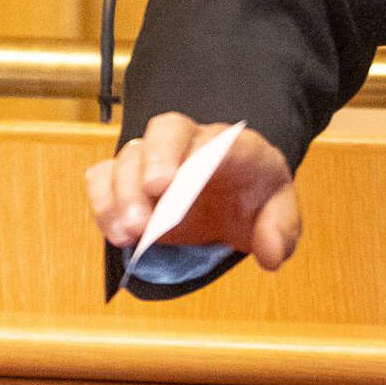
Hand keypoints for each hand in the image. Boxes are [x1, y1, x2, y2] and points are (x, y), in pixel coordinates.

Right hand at [89, 112, 304, 271]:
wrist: (230, 199)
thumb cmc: (254, 200)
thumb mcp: (280, 215)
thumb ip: (282, 231)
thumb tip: (272, 254)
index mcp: (237, 148)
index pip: (220, 141)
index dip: (202, 156)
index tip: (186, 181)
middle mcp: (193, 144)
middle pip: (167, 130)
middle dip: (158, 157)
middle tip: (155, 191)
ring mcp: (157, 158)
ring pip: (130, 155)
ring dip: (126, 192)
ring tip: (133, 233)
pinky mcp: (130, 178)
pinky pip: (104, 175)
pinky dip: (103, 201)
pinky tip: (116, 233)